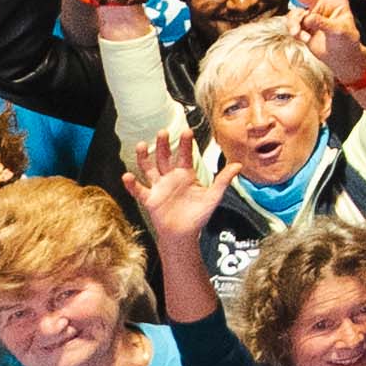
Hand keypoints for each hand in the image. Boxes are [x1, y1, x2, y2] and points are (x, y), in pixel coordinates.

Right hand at [123, 125, 218, 252]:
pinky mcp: (150, 199)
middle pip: (165, 157)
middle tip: (162, 132)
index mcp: (186, 174)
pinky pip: (139, 191)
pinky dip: (132, 184)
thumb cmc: (198, 215)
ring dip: (144, 158)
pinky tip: (127, 176)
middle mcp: (170, 177)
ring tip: (141, 145)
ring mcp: (159, 187)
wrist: (185, 234)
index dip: (185, 144)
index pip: (185, 155)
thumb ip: (223, 180)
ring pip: (149, 169)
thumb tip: (239, 165)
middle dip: (163, 145)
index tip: (187, 131)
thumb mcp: (213, 196)